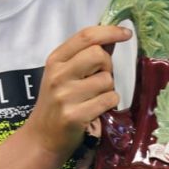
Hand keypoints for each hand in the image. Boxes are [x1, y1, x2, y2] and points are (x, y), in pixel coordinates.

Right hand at [25, 25, 131, 156]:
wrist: (41, 137)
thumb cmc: (56, 103)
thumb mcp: (62, 75)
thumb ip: (83, 56)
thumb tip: (112, 37)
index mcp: (55, 60)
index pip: (85, 36)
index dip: (109, 31)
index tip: (126, 33)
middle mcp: (58, 75)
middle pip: (99, 55)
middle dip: (107, 65)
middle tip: (98, 78)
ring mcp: (65, 95)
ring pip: (107, 80)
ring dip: (107, 89)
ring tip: (92, 98)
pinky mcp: (75, 115)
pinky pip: (109, 100)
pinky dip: (108, 105)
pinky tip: (94, 110)